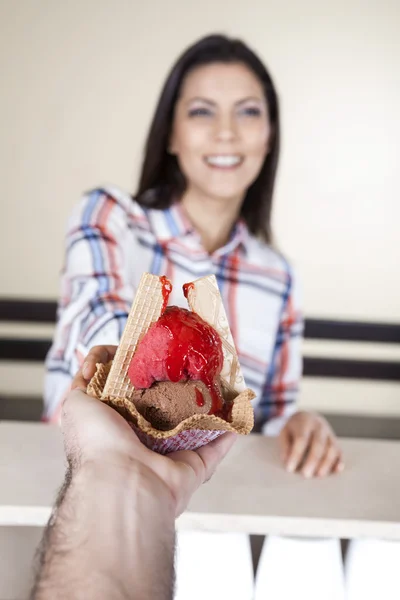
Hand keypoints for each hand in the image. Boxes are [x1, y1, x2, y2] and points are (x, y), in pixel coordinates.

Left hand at [66, 346, 236, 515]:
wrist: (123, 482)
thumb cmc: (97, 443)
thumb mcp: (76, 404)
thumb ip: (82, 382)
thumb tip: (93, 364)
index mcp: (118, 426)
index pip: (132, 394)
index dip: (142, 372)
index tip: (153, 351)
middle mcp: (145, 441)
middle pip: (167, 406)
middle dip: (179, 384)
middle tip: (191, 360)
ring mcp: (172, 455)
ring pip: (194, 423)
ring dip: (207, 403)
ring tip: (217, 377)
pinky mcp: (195, 466)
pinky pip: (216, 445)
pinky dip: (229, 429)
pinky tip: (238, 406)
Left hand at [278, 411, 343, 477]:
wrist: (307, 417)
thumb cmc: (294, 428)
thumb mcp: (285, 432)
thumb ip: (285, 446)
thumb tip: (287, 461)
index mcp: (304, 422)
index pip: (301, 439)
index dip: (296, 455)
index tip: (290, 468)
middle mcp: (319, 427)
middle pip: (319, 444)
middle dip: (313, 461)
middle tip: (306, 474)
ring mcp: (329, 433)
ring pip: (332, 448)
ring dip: (326, 463)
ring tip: (318, 475)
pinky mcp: (335, 441)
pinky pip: (339, 452)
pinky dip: (339, 462)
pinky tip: (336, 470)